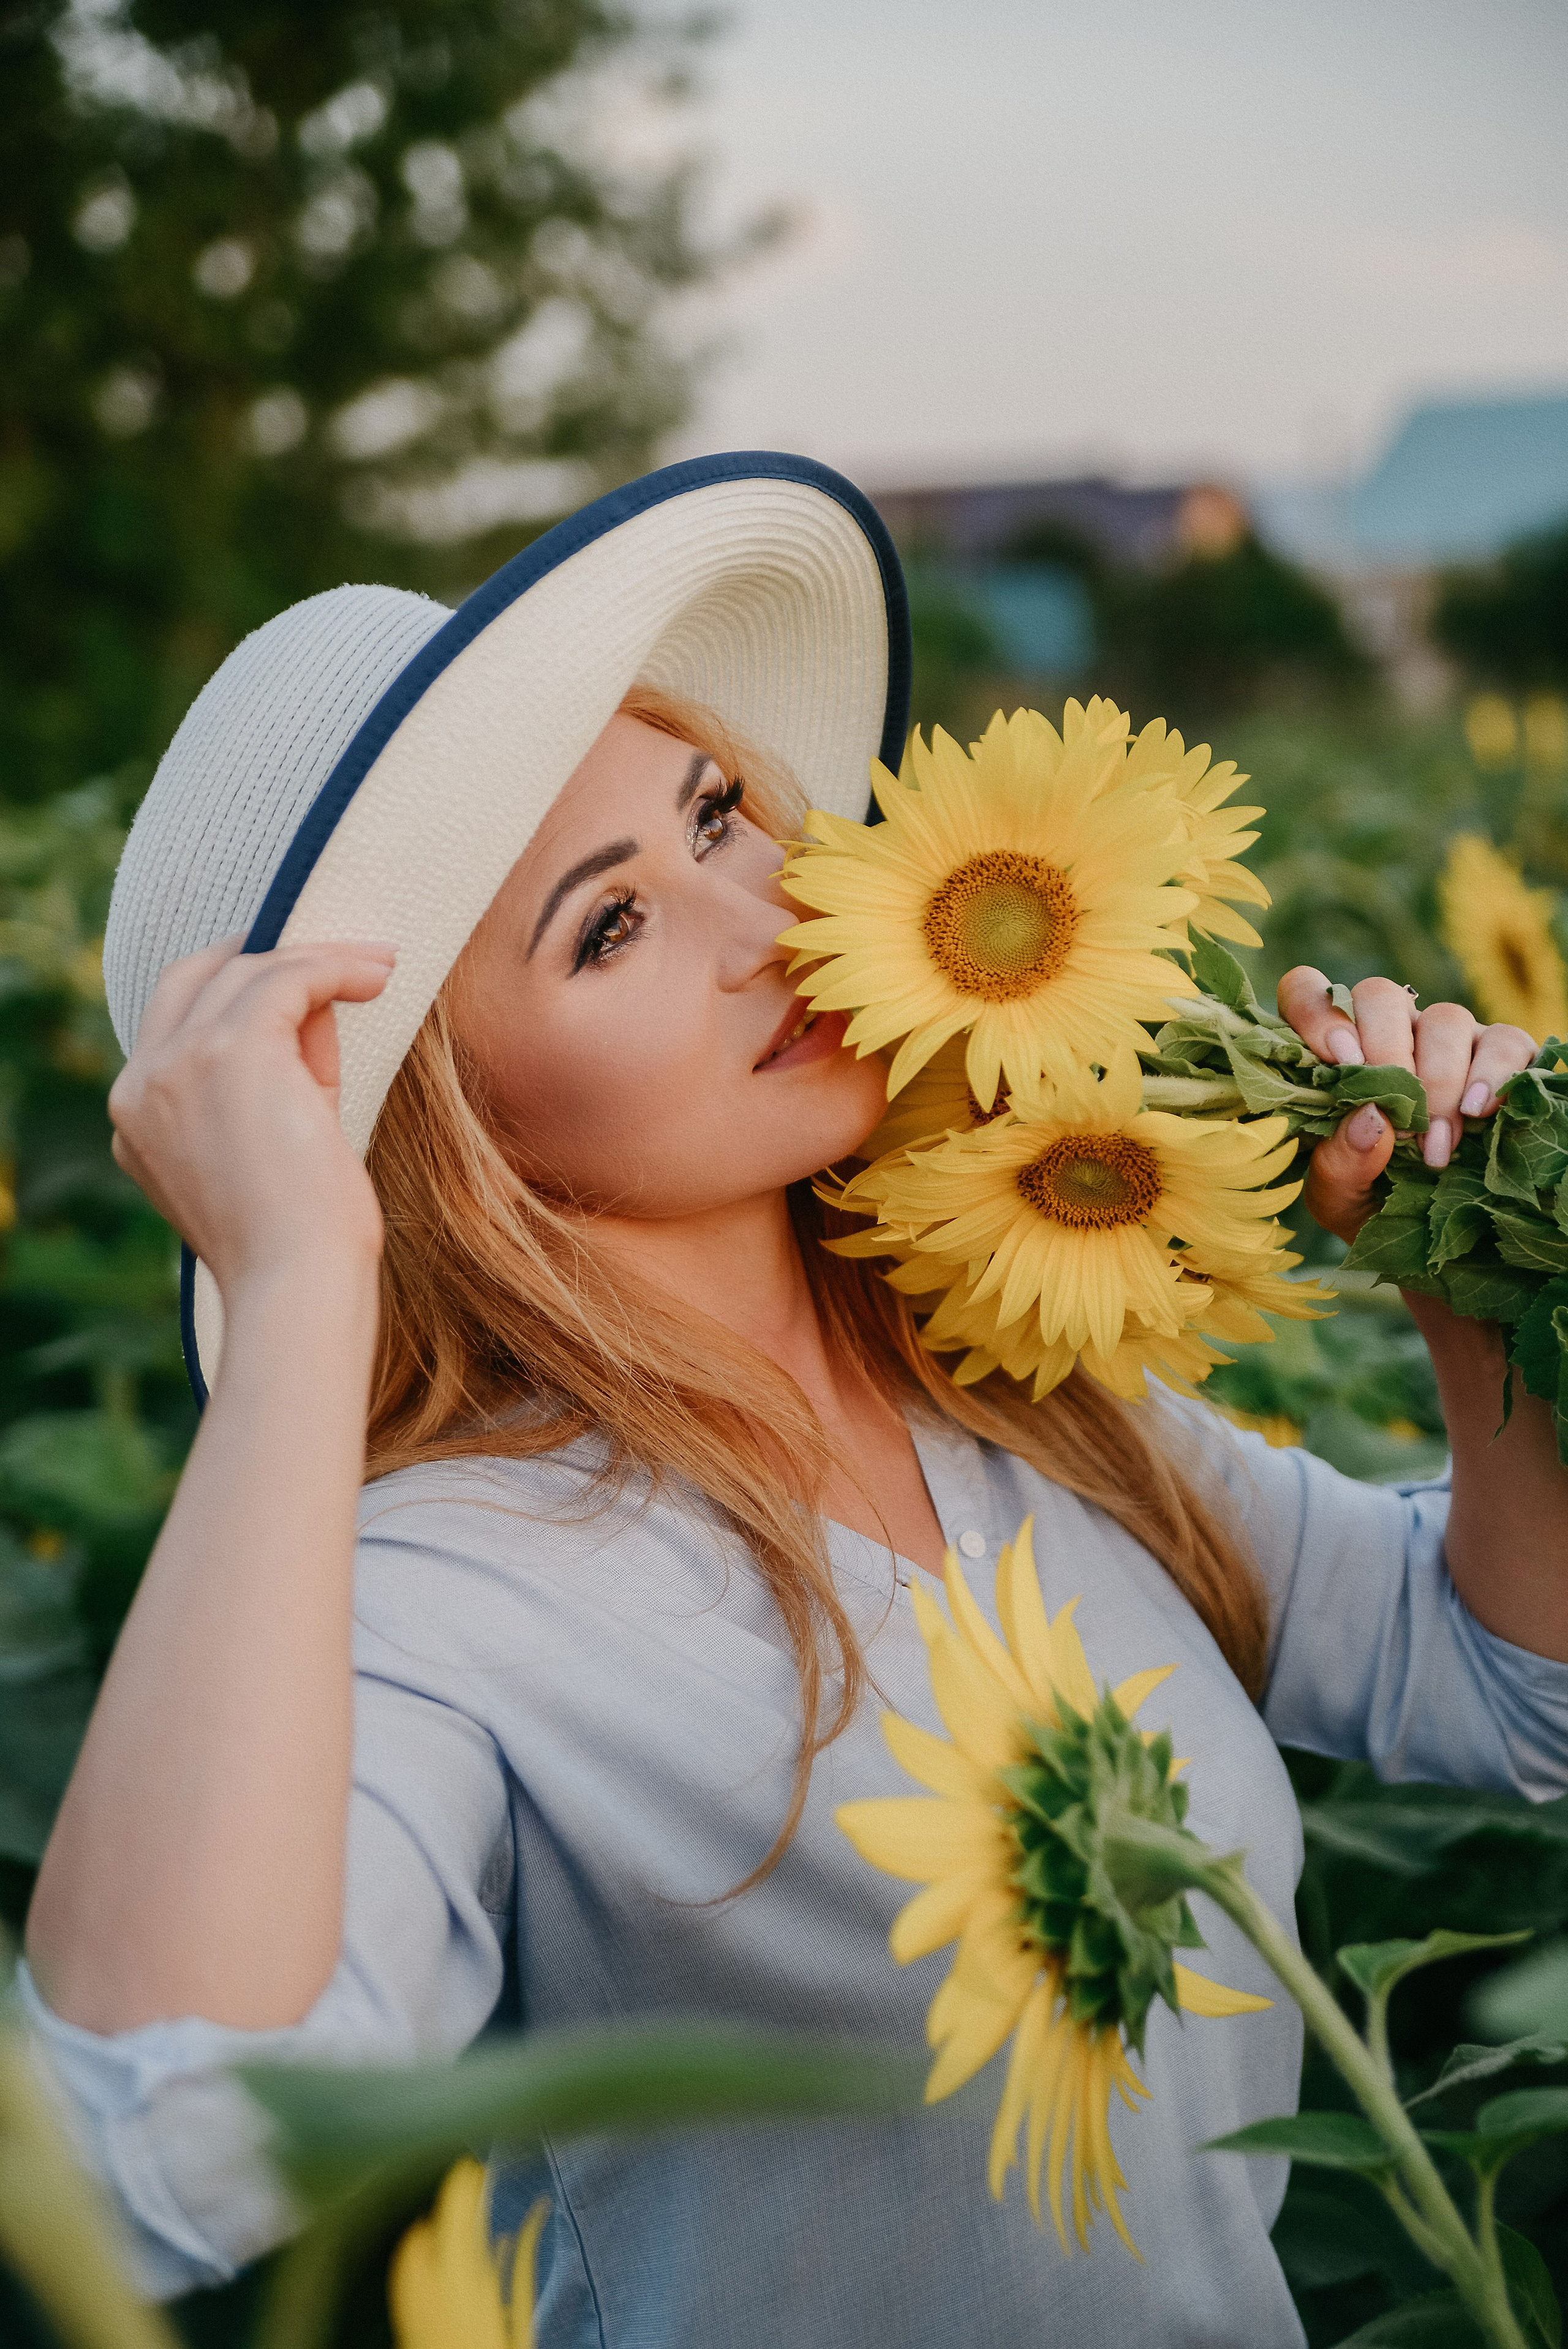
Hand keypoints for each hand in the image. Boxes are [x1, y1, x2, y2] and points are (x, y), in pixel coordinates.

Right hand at [108, 936, 397, 1295]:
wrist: (297, 1280)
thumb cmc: (301, 1235)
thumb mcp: (279, 1140)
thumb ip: (284, 1072)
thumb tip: (317, 1003)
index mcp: (137, 1116)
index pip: (173, 1019)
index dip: (234, 986)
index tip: (294, 976)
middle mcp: (141, 1084)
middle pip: (199, 979)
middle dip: (267, 957)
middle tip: (336, 952)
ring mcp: (176, 1064)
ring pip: (246, 974)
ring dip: (319, 960)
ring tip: (379, 968)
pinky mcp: (228, 1050)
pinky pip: (287, 979)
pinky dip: (335, 967)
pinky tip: (377, 977)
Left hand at [1275, 968, 1537, 1244]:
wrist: (1430, 1238)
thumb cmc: (1367, 1204)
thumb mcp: (1337, 1199)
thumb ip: (1337, 1164)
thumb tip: (1370, 1119)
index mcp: (1331, 1054)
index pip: (1308, 991)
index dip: (1318, 1013)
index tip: (1339, 1061)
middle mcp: (1386, 1033)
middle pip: (1381, 996)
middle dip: (1388, 1056)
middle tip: (1397, 1123)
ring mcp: (1445, 1041)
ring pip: (1445, 1018)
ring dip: (1440, 1082)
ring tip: (1437, 1148)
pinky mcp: (1499, 1055)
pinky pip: (1505, 1041)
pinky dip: (1495, 1075)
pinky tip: (1479, 1114)